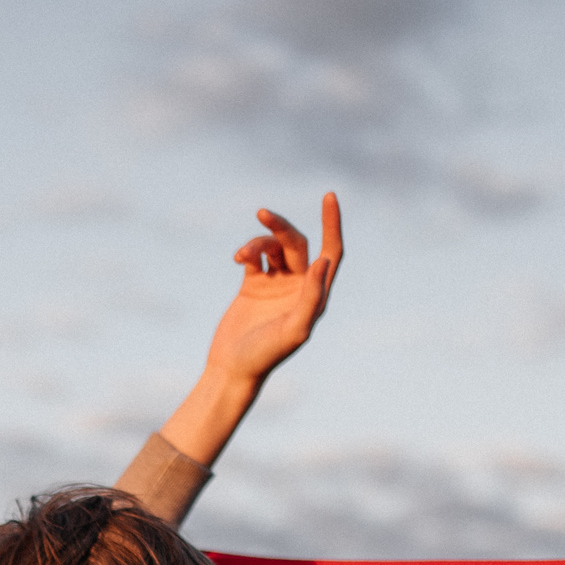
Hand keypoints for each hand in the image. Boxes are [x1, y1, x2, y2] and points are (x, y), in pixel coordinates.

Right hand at [204, 194, 342, 387]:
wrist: (233, 368)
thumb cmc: (266, 355)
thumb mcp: (294, 329)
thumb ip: (312, 297)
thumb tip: (323, 261)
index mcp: (315, 295)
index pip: (331, 252)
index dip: (332, 224)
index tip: (329, 197)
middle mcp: (299, 286)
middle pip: (297, 243)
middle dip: (281, 227)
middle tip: (264, 214)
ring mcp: (276, 284)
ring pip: (273, 247)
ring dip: (258, 243)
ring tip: (242, 255)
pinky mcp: (253, 285)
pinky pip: (254, 256)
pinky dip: (247, 252)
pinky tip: (238, 259)